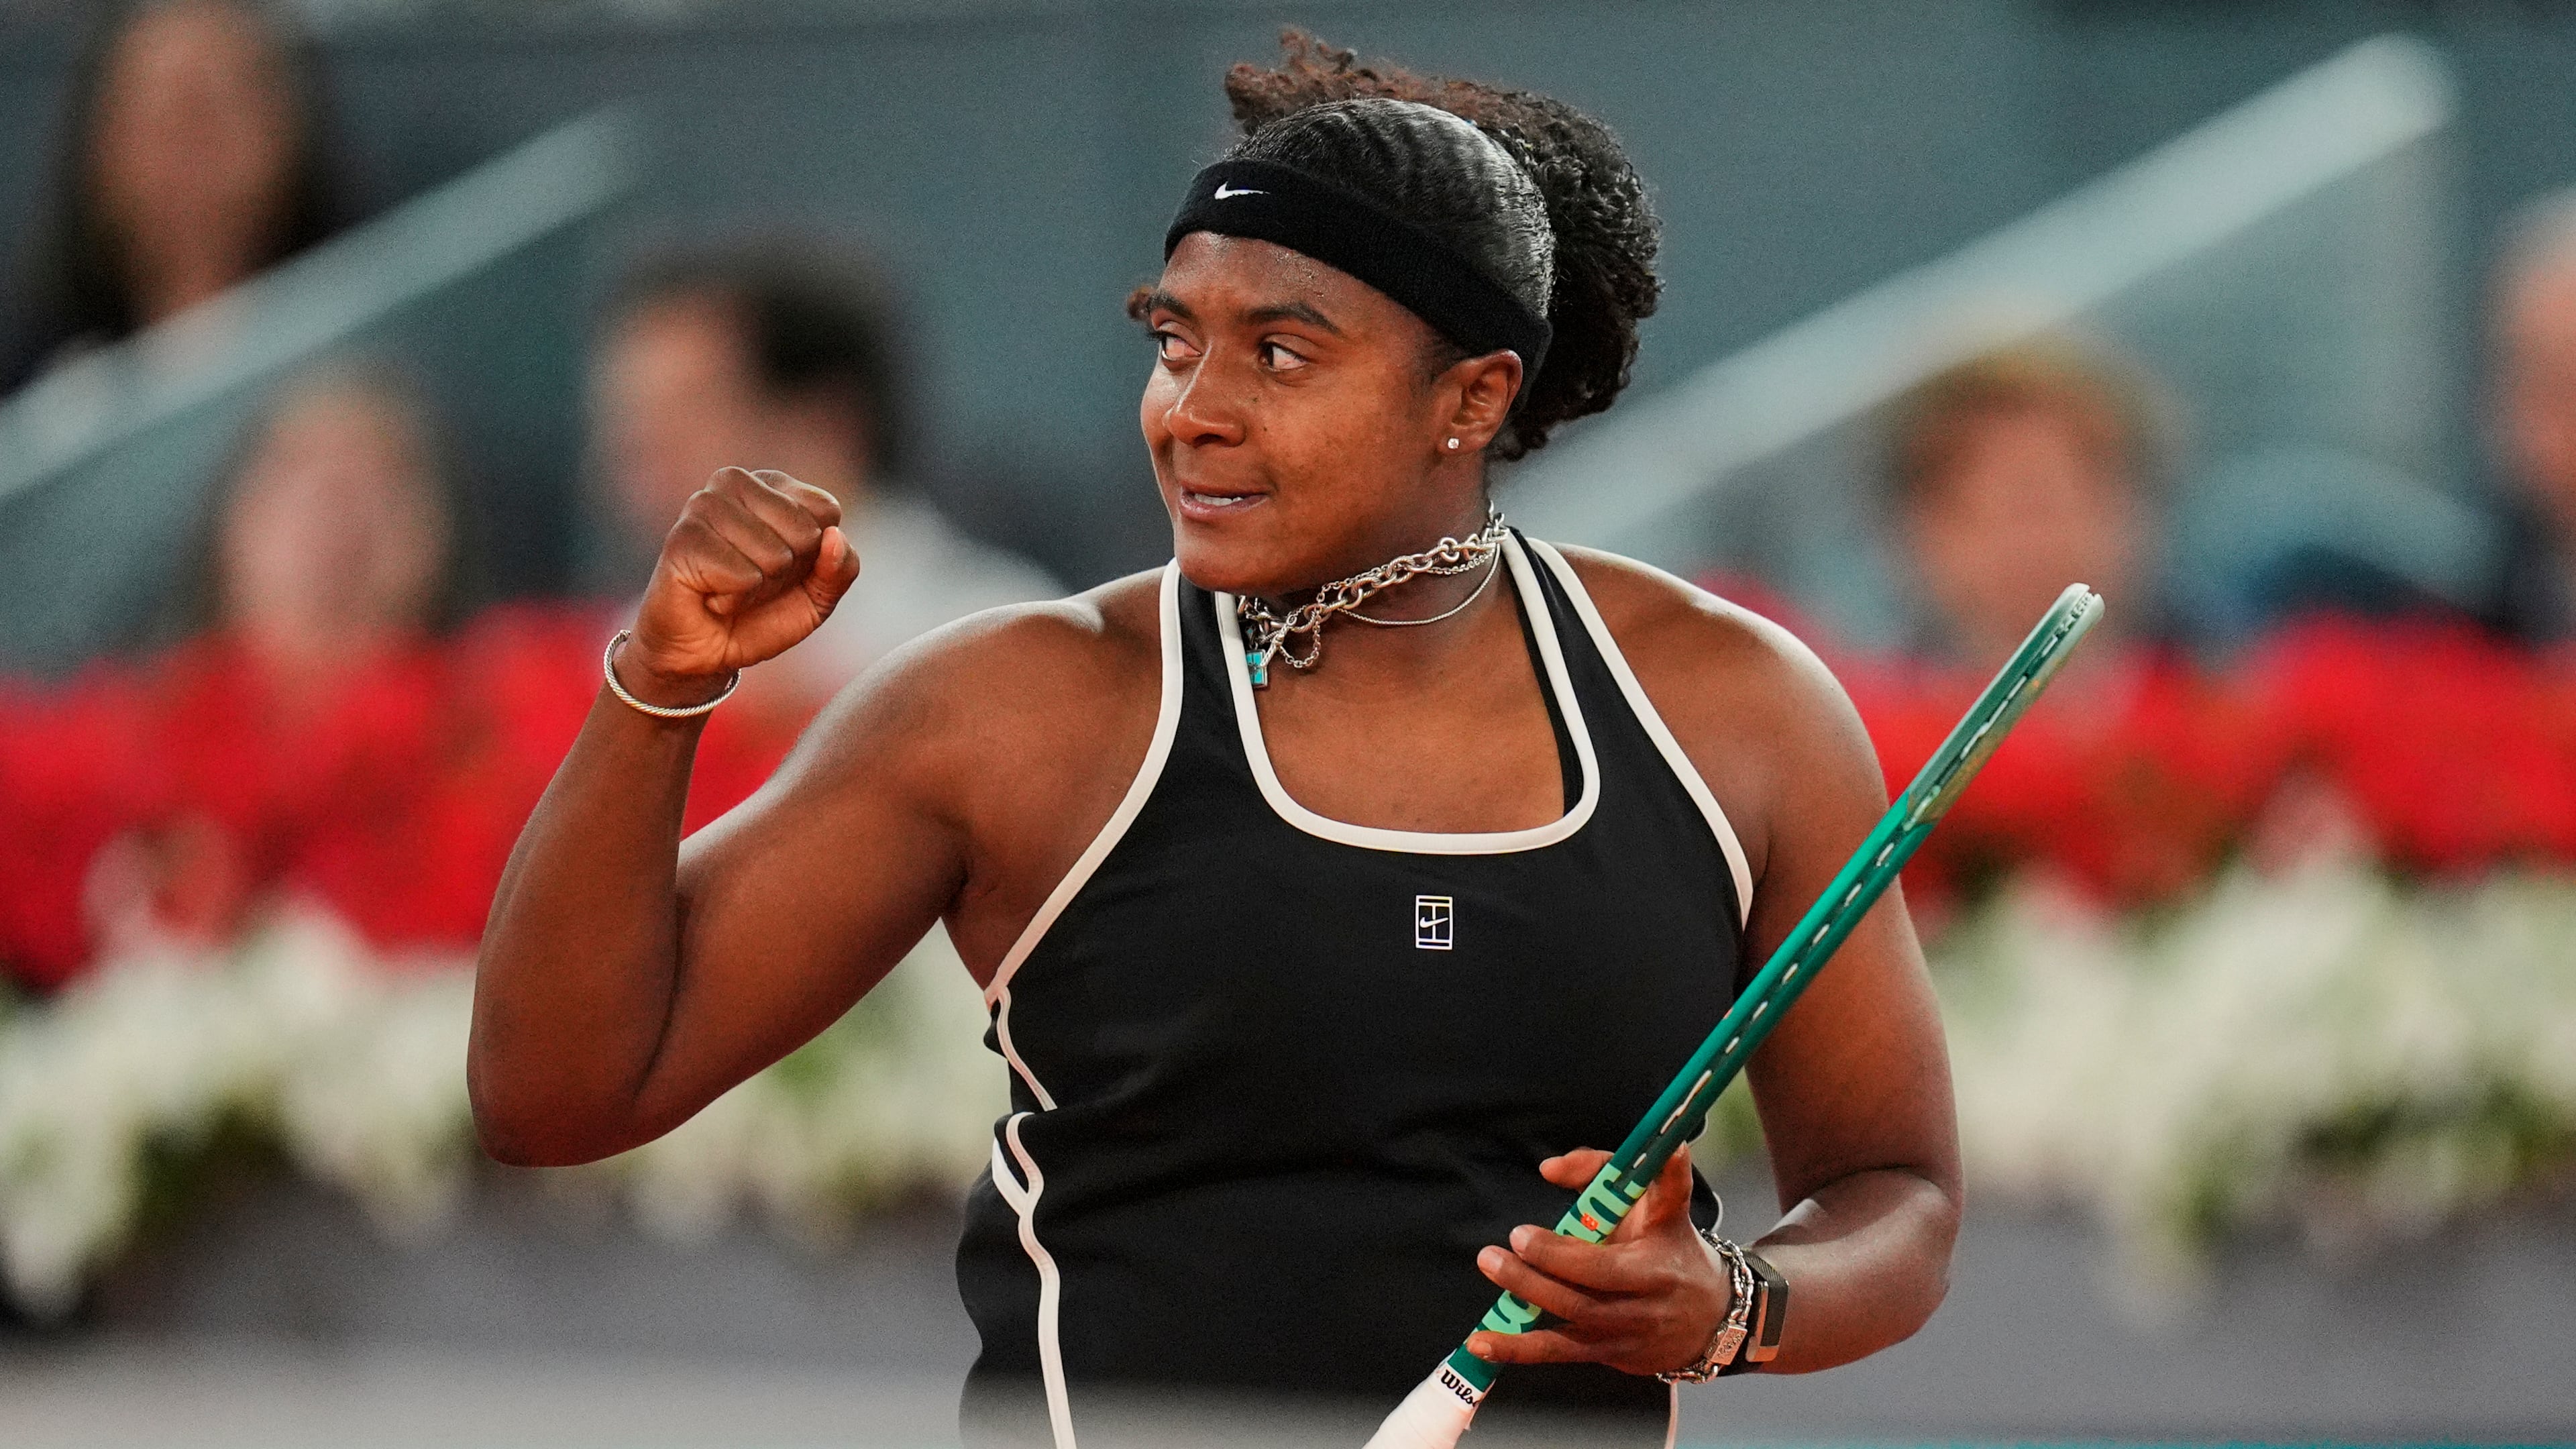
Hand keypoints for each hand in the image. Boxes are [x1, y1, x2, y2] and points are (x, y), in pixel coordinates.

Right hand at [624, 468, 859, 702]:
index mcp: (771, 485)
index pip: (826, 509)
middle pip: (804, 531)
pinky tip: (711, 595)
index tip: (784, 566)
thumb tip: (835, 537)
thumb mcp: (818, 597)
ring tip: (729, 586)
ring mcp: (703, 505)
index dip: (814, 554)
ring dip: (759, 588)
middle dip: (787, 572)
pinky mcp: (682, 538)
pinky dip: (735, 599)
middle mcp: (733, 482)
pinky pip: (742, 576)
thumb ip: (842, 568)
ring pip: (774, 555)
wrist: (706, 651)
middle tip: (752, 579)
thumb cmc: (761, 613)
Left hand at [1465, 1145, 1729, 1376]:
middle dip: (1546, 1263)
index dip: (1571, 1242)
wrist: (1711, 1317)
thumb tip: (1548, 1169)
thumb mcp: (1655, 1201)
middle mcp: (1646, 1297)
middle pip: (1591, 1285)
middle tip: (1510, 1241)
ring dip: (1526, 1296)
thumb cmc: (1669, 1245)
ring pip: (1572, 1318)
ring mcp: (1626, 1331)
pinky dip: (1517, 1348)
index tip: (1531, 1224)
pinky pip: (1559, 1353)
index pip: (1619, 1250)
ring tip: (1491, 1265)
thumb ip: (1603, 1171)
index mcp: (1658, 1257)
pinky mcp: (1608, 1354)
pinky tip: (1481, 1342)